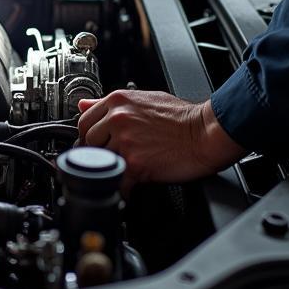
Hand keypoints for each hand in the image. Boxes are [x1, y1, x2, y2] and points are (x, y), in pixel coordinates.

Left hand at [77, 91, 245, 189]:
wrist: (205, 133)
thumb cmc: (181, 117)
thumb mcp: (144, 98)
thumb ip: (111, 103)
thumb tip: (84, 103)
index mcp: (118, 101)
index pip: (84, 120)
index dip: (86, 136)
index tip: (91, 144)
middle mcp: (118, 118)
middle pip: (88, 141)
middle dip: (95, 154)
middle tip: (107, 161)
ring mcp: (125, 141)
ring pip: (100, 160)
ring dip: (109, 170)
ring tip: (120, 173)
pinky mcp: (135, 162)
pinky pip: (117, 180)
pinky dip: (121, 189)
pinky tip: (127, 189)